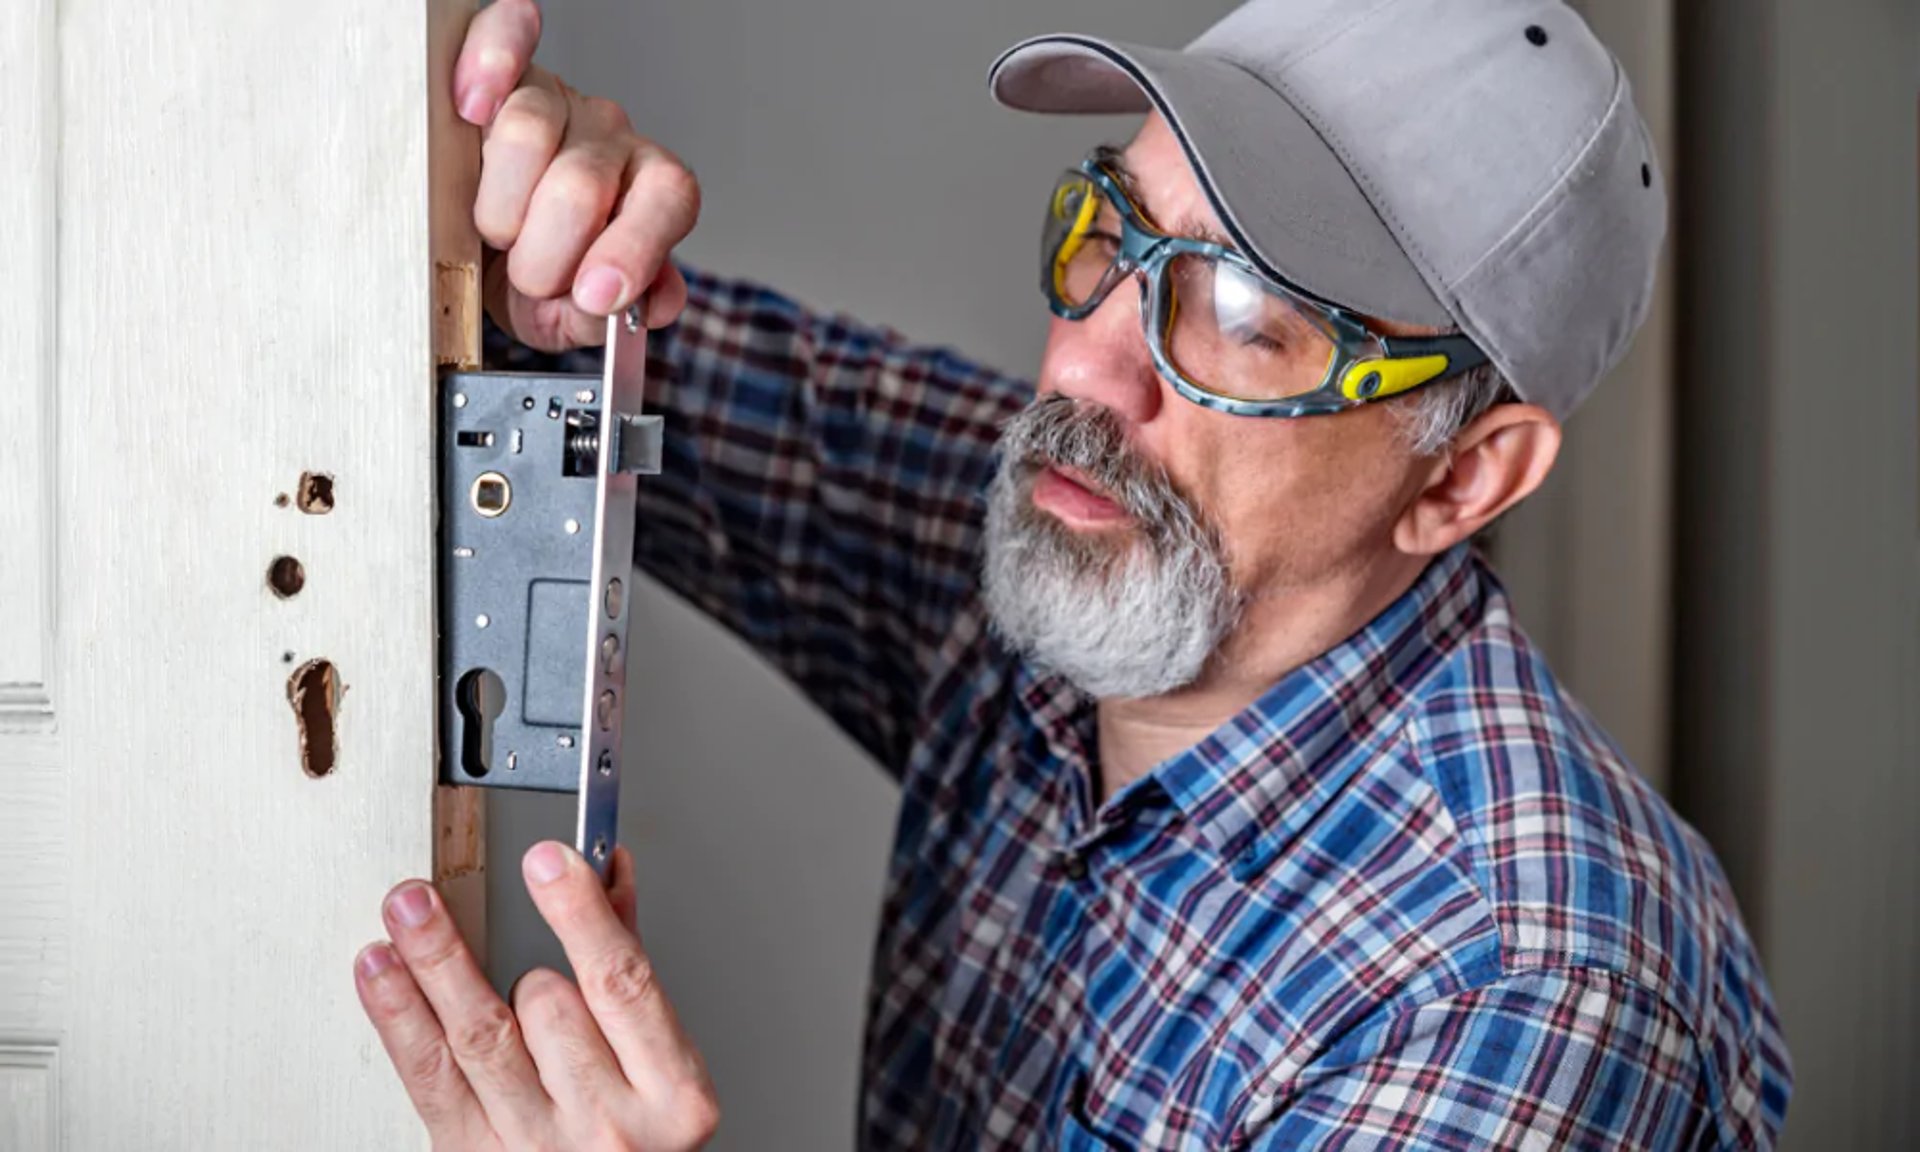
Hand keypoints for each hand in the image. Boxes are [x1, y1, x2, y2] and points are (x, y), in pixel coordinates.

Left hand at [355, 842, 719, 1150]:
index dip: (580, 914)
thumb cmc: (636, 1138)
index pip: (623, 982)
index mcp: (673, 1096)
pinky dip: (400, 1014)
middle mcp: (608, 1128)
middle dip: (531, 971)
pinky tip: (384, 969)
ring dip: (438, 960)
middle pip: (550, 1007)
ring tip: (409, 906)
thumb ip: (631, 963)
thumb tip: (608, 875)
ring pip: (481, 1034)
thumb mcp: (659, 1061)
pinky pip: (429, 1076)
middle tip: (517, 930)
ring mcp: (537, 1148)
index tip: (548, 860)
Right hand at [453, 0, 700, 349]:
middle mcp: (610, 139)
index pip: (668, 200)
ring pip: (529, 129)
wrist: (474, 247)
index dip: (631, 250)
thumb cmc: (530, 272)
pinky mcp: (503, 66)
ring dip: (497, 205)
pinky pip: (505, 31)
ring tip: (494, 230)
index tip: (593, 295)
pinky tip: (472, 104)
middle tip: (528, 276)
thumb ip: (617, 318)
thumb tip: (653, 302)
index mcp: (649, 193)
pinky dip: (490, 60)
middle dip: (542, 251)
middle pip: (583, 181)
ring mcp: (558, 98)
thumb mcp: (568, 314)